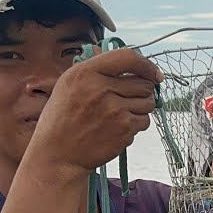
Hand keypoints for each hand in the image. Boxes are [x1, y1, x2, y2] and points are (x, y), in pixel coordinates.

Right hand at [27, 45, 160, 176]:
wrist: (58, 155)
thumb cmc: (62, 119)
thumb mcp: (68, 85)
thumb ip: (96, 69)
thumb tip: (127, 59)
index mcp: (85, 72)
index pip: (128, 57)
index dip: (146, 65)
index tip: (154, 73)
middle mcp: (100, 88)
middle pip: (145, 83)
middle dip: (142, 91)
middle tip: (128, 100)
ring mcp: (114, 109)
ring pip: (149, 102)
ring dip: (140, 108)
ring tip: (120, 115)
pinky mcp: (124, 129)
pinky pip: (145, 121)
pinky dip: (136, 125)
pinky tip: (118, 128)